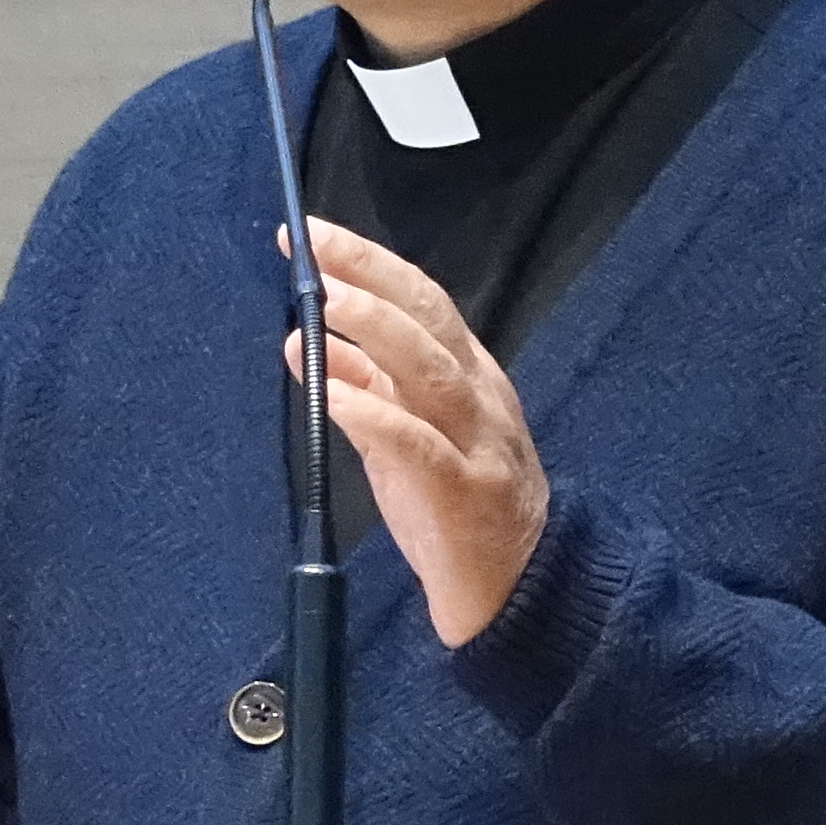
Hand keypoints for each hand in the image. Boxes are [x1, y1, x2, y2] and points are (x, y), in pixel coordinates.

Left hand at [287, 218, 548, 646]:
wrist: (522, 591)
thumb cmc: (456, 509)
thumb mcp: (403, 439)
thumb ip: (364, 387)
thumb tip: (303, 338)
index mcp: (469, 375)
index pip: (422, 300)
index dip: (369, 262)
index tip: (311, 233)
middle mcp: (479, 396)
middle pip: (427, 317)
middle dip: (367, 272)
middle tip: (309, 243)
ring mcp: (477, 442)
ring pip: (429, 368)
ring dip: (373, 326)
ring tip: (322, 298)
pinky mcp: (464, 493)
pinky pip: (418, 444)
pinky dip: (375, 414)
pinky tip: (334, 393)